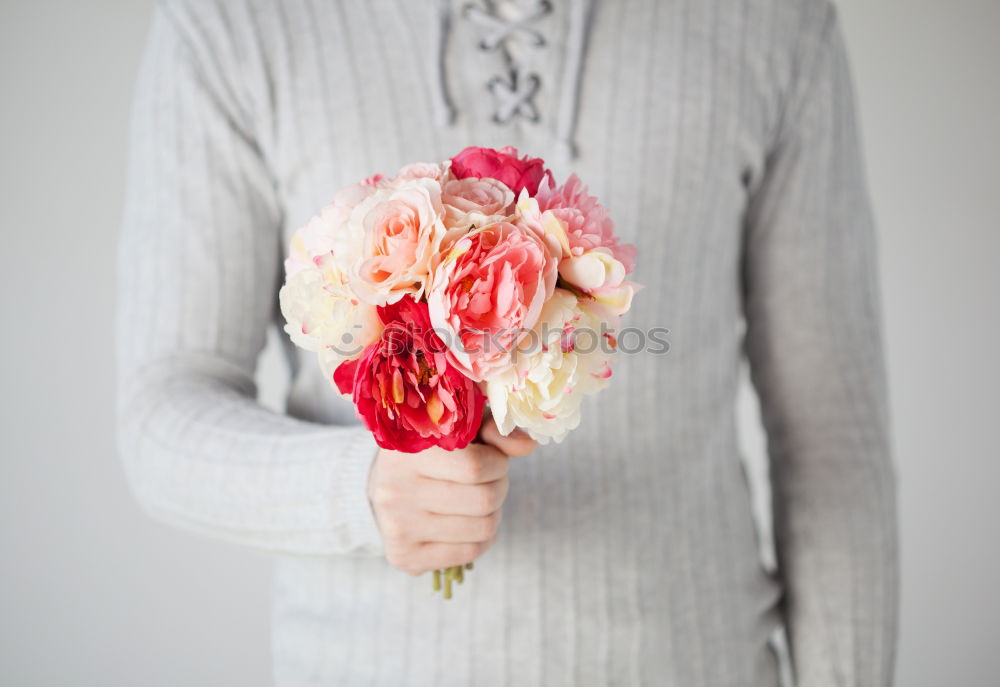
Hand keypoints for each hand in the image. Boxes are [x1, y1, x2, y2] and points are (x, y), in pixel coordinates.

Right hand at [368, 416, 535, 574]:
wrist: (383, 484)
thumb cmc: (431, 449)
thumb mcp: (458, 428)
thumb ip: (494, 431)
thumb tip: (527, 445)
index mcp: (407, 451)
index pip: (475, 467)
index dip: (498, 463)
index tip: (493, 458)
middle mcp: (396, 491)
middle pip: (483, 500)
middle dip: (499, 488)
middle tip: (490, 480)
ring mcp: (397, 527)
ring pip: (482, 529)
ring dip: (493, 513)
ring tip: (478, 500)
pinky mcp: (403, 556)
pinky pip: (470, 552)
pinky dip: (481, 538)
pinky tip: (467, 522)